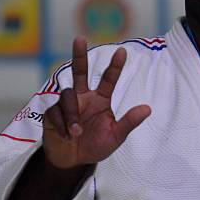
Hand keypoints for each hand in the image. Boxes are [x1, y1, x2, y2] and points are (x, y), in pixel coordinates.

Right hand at [43, 37, 150, 168]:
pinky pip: (55, 112)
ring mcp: (67, 104)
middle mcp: (83, 97)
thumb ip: (129, 122)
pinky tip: (66, 135)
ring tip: (76, 133)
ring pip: (67, 96)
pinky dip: (62, 124)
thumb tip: (148, 108)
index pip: (108, 80)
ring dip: (72, 114)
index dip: (115, 66)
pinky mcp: (52, 113)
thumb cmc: (96, 145)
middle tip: (80, 38)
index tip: (123, 52)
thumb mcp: (116, 136)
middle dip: (79, 55)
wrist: (73, 161)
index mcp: (100, 100)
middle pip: (79, 71)